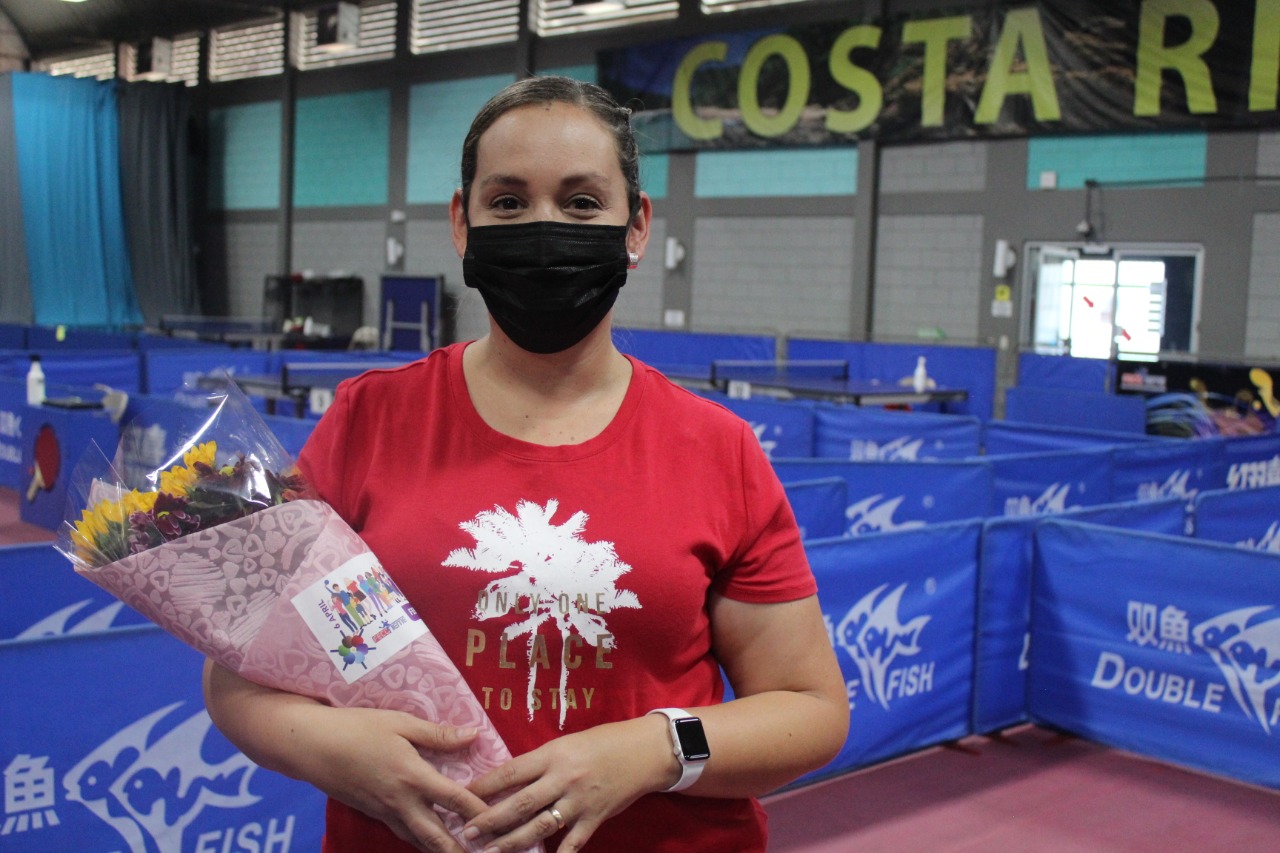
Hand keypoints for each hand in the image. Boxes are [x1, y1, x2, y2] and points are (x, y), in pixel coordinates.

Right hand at [286, 705, 492, 852]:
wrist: (310, 747)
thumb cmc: (356, 728)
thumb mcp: (400, 722)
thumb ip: (438, 734)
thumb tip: (473, 735)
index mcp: (413, 776)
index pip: (455, 800)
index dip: (480, 812)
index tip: (500, 820)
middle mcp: (401, 801)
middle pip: (437, 836)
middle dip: (460, 851)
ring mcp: (385, 811)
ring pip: (419, 840)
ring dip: (441, 850)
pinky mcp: (373, 813)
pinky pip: (403, 833)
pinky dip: (420, 840)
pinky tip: (430, 841)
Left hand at [461, 715, 673, 852]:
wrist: (644, 751)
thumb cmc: (604, 741)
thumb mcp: (567, 743)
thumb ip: (542, 762)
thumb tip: (510, 780)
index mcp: (553, 754)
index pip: (511, 771)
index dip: (485, 785)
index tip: (462, 796)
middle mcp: (563, 778)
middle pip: (520, 803)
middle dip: (491, 820)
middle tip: (467, 832)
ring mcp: (579, 801)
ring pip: (540, 826)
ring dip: (512, 841)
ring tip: (490, 852)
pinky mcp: (595, 818)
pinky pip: (572, 843)